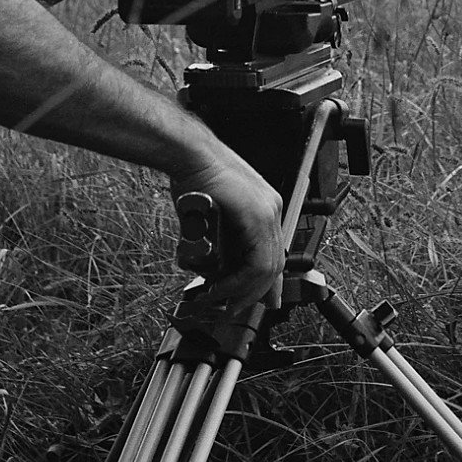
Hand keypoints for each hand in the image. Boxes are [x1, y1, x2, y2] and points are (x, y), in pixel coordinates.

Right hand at [168, 147, 285, 309]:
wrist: (188, 155)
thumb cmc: (194, 177)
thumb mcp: (212, 213)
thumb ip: (220, 239)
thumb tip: (215, 268)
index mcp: (264, 207)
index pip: (272, 253)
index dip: (264, 282)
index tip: (254, 299)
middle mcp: (271, 209)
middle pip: (273, 264)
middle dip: (253, 292)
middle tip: (232, 306)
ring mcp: (267, 212)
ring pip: (267, 267)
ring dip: (243, 290)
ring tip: (220, 298)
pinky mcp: (257, 216)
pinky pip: (257, 262)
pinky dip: (240, 280)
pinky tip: (222, 285)